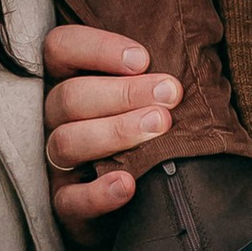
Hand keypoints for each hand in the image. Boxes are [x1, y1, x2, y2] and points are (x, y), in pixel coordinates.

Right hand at [40, 25, 182, 245]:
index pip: (61, 47)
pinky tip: (127, 184)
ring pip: (66, 141)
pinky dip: (97, 193)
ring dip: (115, 132)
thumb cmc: (148, 132)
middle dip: (123, 93)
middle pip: (69, 97)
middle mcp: (55, 119)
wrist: (144, 202)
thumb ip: (154, 72)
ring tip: (158, 127)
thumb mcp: (145, 94)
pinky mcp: (64, 205)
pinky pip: (68, 201)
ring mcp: (56, 163)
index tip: (142, 58)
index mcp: (69, 80)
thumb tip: (195, 44)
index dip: (96, 48)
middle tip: (170, 94)